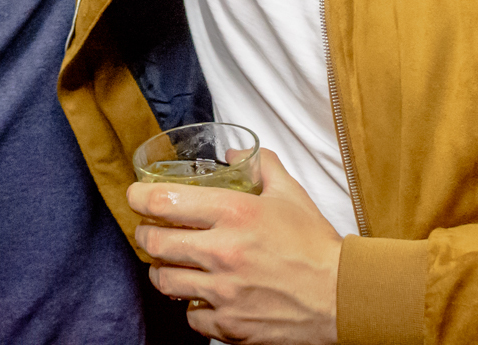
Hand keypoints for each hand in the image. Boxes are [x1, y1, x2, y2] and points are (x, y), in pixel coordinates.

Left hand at [130, 149, 339, 343]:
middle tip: (151, 232)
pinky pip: (191, 316)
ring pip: (165, 281)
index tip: (135, 196)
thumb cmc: (315, 245)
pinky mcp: (230, 324)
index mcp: (235, 214)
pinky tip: (202, 295)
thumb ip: (260, 164)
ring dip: (163, 270)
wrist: (341, 296)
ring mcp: (224, 292)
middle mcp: (223, 252)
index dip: (139, 197)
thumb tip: (233, 152)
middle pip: (154, 243)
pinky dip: (192, 306)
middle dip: (145, 235)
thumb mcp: (290, 194)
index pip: (164, 201)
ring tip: (171, 264)